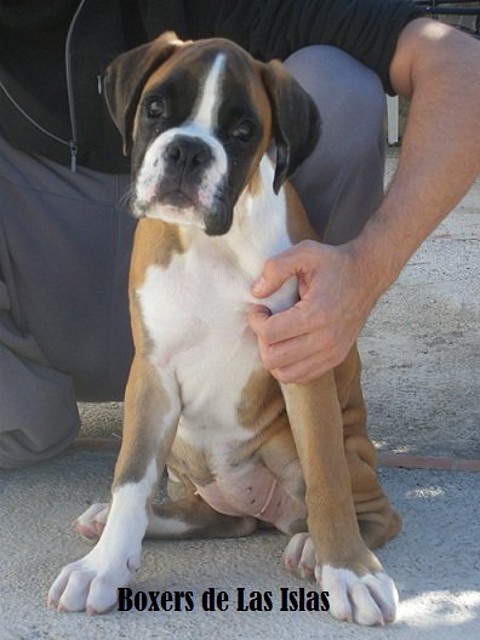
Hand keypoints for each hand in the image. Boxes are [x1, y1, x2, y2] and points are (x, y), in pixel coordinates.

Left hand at [248, 240, 380, 383]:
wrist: (367, 276)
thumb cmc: (334, 264)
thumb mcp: (305, 252)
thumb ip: (276, 268)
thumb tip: (257, 293)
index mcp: (317, 313)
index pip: (269, 334)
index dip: (256, 320)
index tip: (261, 308)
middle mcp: (326, 339)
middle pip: (273, 358)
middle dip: (262, 339)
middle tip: (268, 321)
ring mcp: (332, 353)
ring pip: (284, 374)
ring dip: (273, 355)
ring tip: (277, 335)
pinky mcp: (335, 359)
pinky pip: (300, 377)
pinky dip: (287, 365)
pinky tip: (289, 344)